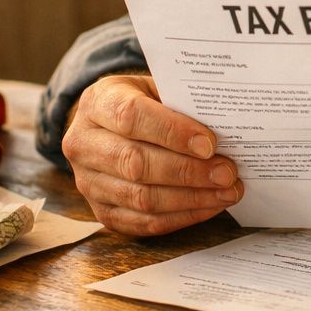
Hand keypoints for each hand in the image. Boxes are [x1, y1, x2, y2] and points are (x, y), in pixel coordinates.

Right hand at [63, 73, 243, 235]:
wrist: (108, 126)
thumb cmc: (142, 102)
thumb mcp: (154, 87)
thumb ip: (180, 103)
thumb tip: (227, 126)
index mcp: (97, 103)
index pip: (131, 117)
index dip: (172, 132)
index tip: (209, 143)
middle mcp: (83, 144)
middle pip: (136, 163)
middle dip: (188, 171)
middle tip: (227, 172)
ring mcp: (88, 182)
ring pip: (141, 198)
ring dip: (191, 198)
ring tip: (227, 192)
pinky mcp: (101, 212)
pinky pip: (143, 222)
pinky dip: (181, 217)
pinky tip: (209, 206)